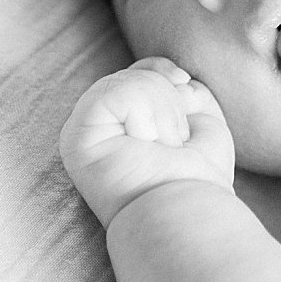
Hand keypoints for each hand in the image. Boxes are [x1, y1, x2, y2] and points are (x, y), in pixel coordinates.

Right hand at [60, 57, 236, 229]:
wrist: (189, 212)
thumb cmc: (197, 179)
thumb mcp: (203, 124)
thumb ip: (186, 94)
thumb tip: (175, 77)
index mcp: (120, 129)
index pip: (134, 74)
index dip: (162, 70)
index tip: (185, 84)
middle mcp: (95, 131)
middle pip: (132, 75)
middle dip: (168, 97)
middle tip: (176, 138)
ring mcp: (81, 134)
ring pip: (124, 81)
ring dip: (162, 109)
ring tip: (166, 145)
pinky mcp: (77, 138)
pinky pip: (114, 92)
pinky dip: (144, 111)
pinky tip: (147, 142)